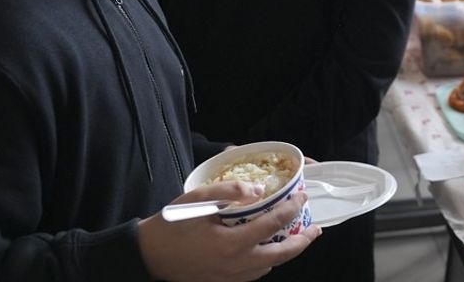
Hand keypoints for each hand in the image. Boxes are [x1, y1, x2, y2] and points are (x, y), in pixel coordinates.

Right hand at [138, 181, 319, 281]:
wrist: (148, 255)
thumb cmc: (171, 225)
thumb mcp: (197, 199)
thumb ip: (230, 191)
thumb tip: (259, 190)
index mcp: (230, 243)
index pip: (273, 225)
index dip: (292, 208)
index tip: (301, 196)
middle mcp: (235, 265)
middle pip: (282, 255)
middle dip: (303, 241)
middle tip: (316, 228)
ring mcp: (230, 277)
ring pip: (270, 267)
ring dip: (286, 252)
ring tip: (296, 236)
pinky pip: (254, 274)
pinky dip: (267, 261)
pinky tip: (268, 248)